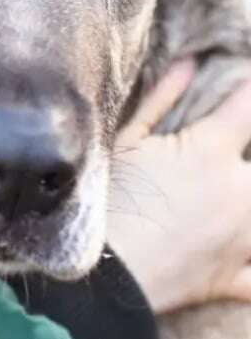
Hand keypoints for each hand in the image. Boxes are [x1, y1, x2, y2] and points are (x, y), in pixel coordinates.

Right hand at [108, 59, 250, 313]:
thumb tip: (188, 63)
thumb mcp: (127, 142)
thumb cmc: (109, 198)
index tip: (248, 83)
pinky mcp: (233, 276)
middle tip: (230, 157)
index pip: (246, 108)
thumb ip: (161, 100)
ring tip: (239, 194)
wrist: (103, 269)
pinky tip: (246, 252)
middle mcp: (239, 191)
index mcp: (211, 153)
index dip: (250, 92)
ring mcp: (243, 237)